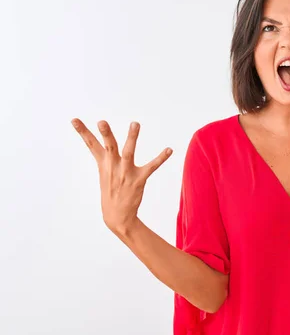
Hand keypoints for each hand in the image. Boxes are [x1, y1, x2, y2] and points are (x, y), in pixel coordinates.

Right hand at [71, 119, 172, 233]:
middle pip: (109, 147)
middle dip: (106, 134)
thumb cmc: (111, 190)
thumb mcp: (104, 172)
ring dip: (132, 138)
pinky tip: (169, 149)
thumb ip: (105, 155)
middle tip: (102, 122)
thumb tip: (104, 139)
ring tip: (134, 123)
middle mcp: (113, 167)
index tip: (74, 119)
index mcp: (103, 164)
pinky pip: (151, 166)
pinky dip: (161, 158)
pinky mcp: (138, 180)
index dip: (82, 131)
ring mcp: (125, 173)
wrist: (116, 215)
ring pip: (128, 153)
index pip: (91, 145)